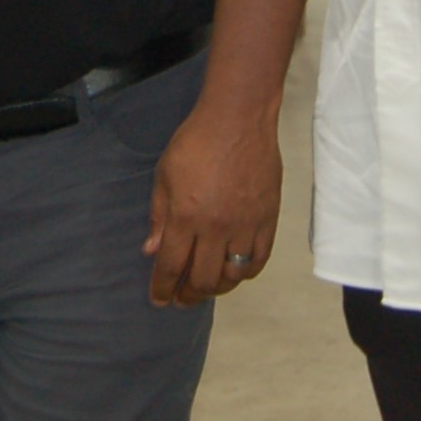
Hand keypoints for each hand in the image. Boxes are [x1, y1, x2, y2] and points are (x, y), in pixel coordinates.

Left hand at [143, 98, 280, 307]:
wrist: (238, 121)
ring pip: (233, 275)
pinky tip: (235, 273)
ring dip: (217, 288)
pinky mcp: (268, 221)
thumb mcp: (165, 175)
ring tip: (206, 288)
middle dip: (188, 294)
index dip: (163, 287)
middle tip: (181, 299)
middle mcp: (217, 228)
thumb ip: (159, 216)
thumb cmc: (195, 143)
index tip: (159, 300)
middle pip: (203, 278)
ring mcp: (246, 227)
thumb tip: (152, 250)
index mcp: (186, 216)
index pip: (172, 265)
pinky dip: (246, 273)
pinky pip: (259, 260)